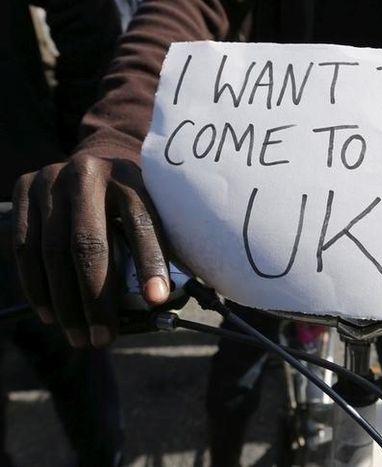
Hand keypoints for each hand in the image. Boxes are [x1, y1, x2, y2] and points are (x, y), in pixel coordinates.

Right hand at [12, 154, 169, 347]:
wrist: (92, 163)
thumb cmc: (130, 200)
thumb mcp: (153, 207)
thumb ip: (162, 242)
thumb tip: (168, 297)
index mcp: (130, 176)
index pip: (142, 223)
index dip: (150, 262)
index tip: (157, 299)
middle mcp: (88, 173)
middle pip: (89, 244)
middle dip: (96, 299)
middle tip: (104, 338)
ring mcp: (51, 180)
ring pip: (52, 252)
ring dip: (64, 303)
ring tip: (79, 337)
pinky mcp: (25, 190)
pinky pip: (25, 248)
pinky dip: (37, 287)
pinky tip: (50, 314)